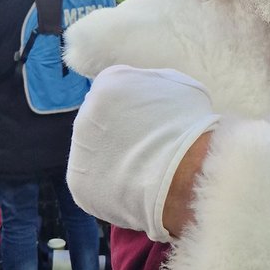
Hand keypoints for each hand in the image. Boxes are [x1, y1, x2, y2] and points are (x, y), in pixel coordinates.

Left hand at [67, 65, 219, 241]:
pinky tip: (133, 188)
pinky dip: (111, 184)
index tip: (150, 121)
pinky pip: (95, 180)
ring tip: (143, 169)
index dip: (133, 107)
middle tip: (147, 145)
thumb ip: (155, 83)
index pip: (114, 90)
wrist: (185, 172)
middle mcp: (86, 112)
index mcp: (110, 82)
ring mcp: (80, 148)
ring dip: (113, 157)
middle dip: (119, 131)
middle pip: (100, 120)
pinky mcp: (79, 182)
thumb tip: (146, 92)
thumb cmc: (189, 125)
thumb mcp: (182, 86)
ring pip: (95, 151)